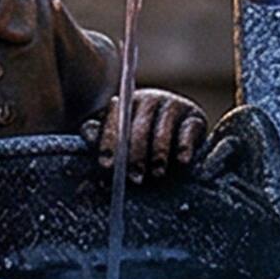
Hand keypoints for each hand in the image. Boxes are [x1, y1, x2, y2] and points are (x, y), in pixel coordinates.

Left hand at [89, 89, 207, 175]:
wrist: (184, 136)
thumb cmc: (145, 146)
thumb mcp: (123, 148)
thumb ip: (104, 153)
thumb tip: (84, 165)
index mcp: (124, 104)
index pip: (113, 119)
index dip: (108, 142)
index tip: (106, 165)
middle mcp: (148, 100)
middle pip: (138, 126)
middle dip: (134, 154)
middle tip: (133, 178)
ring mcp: (172, 106)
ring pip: (162, 129)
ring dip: (159, 152)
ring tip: (157, 173)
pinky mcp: (195, 117)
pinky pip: (188, 130)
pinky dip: (184, 146)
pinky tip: (181, 161)